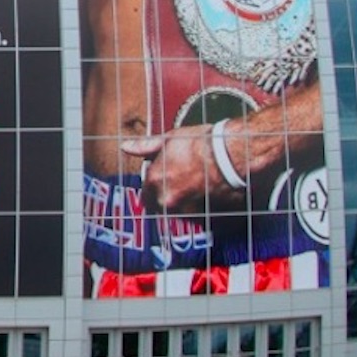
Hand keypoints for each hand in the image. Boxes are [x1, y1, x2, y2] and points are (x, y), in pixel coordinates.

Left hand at [119, 124, 240, 214]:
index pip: (145, 194)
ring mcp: (186, 210)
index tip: (162, 180)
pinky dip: (197, 208)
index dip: (153, 187)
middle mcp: (167, 200)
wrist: (230, 155)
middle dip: (165, 198)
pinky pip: (195, 216)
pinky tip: (205, 193)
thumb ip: (145, 147)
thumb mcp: (168, 139)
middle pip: (159, 206)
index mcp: (155, 181)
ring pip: (177, 212)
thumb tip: (126, 147)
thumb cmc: (200, 144)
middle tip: (179, 184)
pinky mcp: (204, 216)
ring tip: (195, 185)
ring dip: (182, 203)